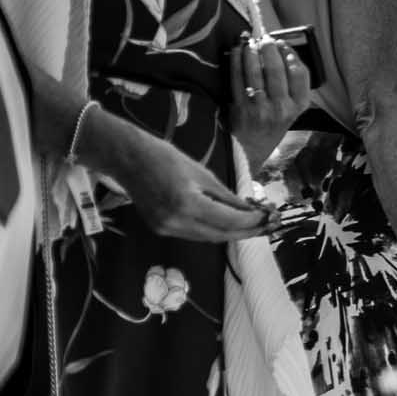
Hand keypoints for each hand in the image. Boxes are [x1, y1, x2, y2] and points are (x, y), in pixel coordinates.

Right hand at [104, 123, 269, 241]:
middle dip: (246, 232)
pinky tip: (227, 223)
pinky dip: (213, 230)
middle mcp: (175, 222)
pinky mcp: (160, 230)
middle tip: (267, 225)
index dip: (251, 222)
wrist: (127, 159)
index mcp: (187, 204)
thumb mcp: (203, 173)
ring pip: (208, 238)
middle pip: (220, 235)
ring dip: (231, 233)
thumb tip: (251, 210)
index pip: (228, 221)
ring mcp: (165, 229)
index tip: (269, 217)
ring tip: (252, 226)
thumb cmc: (166, 157)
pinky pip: (194, 234)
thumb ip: (227, 197)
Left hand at [229, 36, 312, 169]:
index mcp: (299, 106)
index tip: (283, 44)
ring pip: (256, 72)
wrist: (251, 148)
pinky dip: (237, 62)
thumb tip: (281, 53)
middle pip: (277, 70)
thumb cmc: (272, 124)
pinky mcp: (241, 108)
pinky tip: (237, 52)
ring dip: (252, 52)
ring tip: (249, 41)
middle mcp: (282, 108)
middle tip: (265, 38)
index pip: (300, 74)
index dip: (291, 55)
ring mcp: (260, 109)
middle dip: (270, 49)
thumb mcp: (292, 110)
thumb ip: (292, 87)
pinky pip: (238, 79)